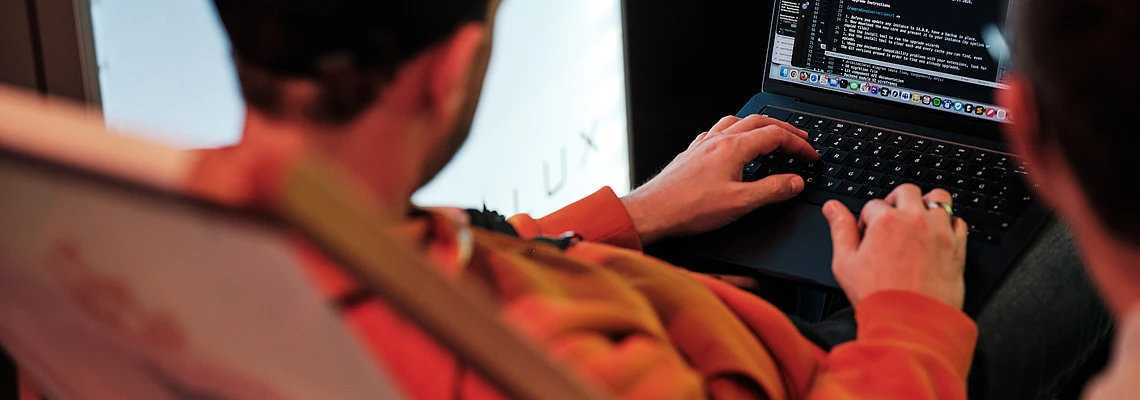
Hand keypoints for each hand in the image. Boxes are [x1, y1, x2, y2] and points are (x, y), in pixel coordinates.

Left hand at [621, 115, 817, 244]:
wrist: (651, 212)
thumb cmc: (688, 208)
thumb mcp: (739, 204)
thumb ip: (771, 190)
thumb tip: (795, 182)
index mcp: (733, 148)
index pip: (775, 135)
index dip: (798, 144)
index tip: (811, 155)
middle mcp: (717, 140)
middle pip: (758, 122)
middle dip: (784, 129)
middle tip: (800, 140)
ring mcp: (702, 146)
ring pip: (735, 123)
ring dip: (757, 126)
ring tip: (770, 136)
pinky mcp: (691, 155)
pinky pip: (716, 133)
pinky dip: (733, 134)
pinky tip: (731, 145)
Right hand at [822, 184, 968, 307]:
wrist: (911, 322)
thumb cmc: (878, 296)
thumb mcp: (845, 262)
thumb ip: (840, 229)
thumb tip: (832, 208)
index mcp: (885, 221)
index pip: (873, 205)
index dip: (867, 220)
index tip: (868, 236)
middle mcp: (914, 220)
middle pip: (907, 191)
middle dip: (896, 202)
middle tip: (891, 222)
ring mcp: (939, 232)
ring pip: (938, 198)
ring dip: (927, 204)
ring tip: (918, 219)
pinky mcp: (957, 246)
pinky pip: (958, 222)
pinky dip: (948, 225)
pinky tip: (936, 237)